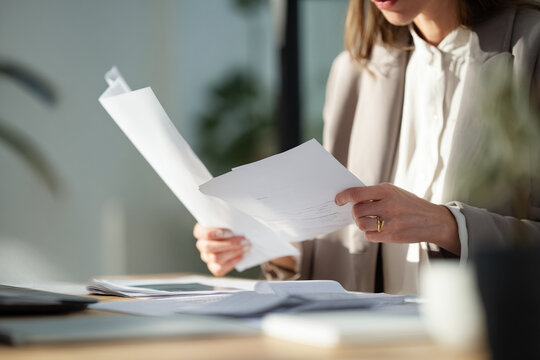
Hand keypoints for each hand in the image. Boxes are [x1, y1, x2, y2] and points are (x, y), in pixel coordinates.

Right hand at [193, 223, 250, 276]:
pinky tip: (241, 256)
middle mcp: (202, 245)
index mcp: (201, 231)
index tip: (231, 232)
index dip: (215, 233)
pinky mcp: (214, 267)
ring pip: (216, 258)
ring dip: (234, 253)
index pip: (203, 233)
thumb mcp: (229, 218)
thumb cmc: (231, 226)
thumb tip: (237, 225)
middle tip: (244, 240)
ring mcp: (207, 257)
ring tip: (246, 247)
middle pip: (209, 247)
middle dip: (229, 244)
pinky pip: (219, 269)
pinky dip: (232, 263)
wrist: (237, 236)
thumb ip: (229, 219)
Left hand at [335, 183, 459, 254]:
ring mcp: (390, 222)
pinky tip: (380, 228)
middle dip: (356, 213)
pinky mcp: (391, 236)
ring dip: (362, 223)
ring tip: (371, 220)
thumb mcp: (394, 192)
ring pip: (361, 224)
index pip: (357, 193)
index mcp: (387, 190)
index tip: (338, 200)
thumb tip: (351, 199)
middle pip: (356, 211)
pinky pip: (369, 235)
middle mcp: (388, 205)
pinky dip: (371, 233)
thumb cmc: (409, 204)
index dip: (343, 197)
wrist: (433, 220)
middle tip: (362, 213)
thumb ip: (374, 194)